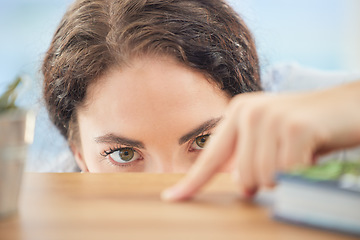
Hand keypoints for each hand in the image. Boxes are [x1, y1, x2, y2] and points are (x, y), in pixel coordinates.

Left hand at [161, 80, 359, 200]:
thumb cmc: (306, 127)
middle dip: (265, 180)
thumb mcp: (269, 137)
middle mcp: (249, 111)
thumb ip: (248, 156)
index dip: (192, 182)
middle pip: (242, 177)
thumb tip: (239, 183)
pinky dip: (301, 173)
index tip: (173, 199)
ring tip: (299, 153)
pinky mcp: (295, 127)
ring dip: (285, 175)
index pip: (210, 157)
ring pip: (264, 178)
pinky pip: (288, 173)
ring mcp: (271, 117)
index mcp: (237, 112)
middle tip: (286, 159)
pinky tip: (311, 152)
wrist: (348, 106)